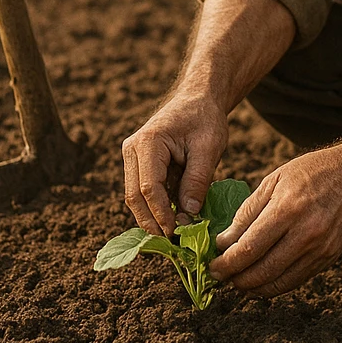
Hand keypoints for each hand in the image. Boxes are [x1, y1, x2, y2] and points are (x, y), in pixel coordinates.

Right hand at [122, 93, 228, 236]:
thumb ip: (197, 180)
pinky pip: (143, 190)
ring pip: (135, 196)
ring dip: (153, 216)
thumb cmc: (205, 119)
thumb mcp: (209, 147)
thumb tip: (188, 216)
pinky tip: (172, 220)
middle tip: (172, 242)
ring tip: (174, 235)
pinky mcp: (138, 163)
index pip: (149, 187)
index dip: (161, 213)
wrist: (198, 99)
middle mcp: (132, 149)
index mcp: (148, 142)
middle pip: (135, 196)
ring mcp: (132, 156)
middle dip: (152, 221)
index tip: (176, 233)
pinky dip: (156, 206)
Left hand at [209, 145, 341, 297]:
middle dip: (235, 280)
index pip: (247, 249)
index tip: (212, 266)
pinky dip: (276, 285)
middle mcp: (305, 234)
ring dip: (253, 288)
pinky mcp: (332, 258)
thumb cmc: (317, 169)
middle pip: (260, 272)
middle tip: (220, 277)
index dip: (225, 264)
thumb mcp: (277, 178)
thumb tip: (225, 241)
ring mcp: (321, 249)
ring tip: (238, 281)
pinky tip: (263, 279)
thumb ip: (249, 210)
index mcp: (288, 209)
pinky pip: (297, 280)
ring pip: (278, 283)